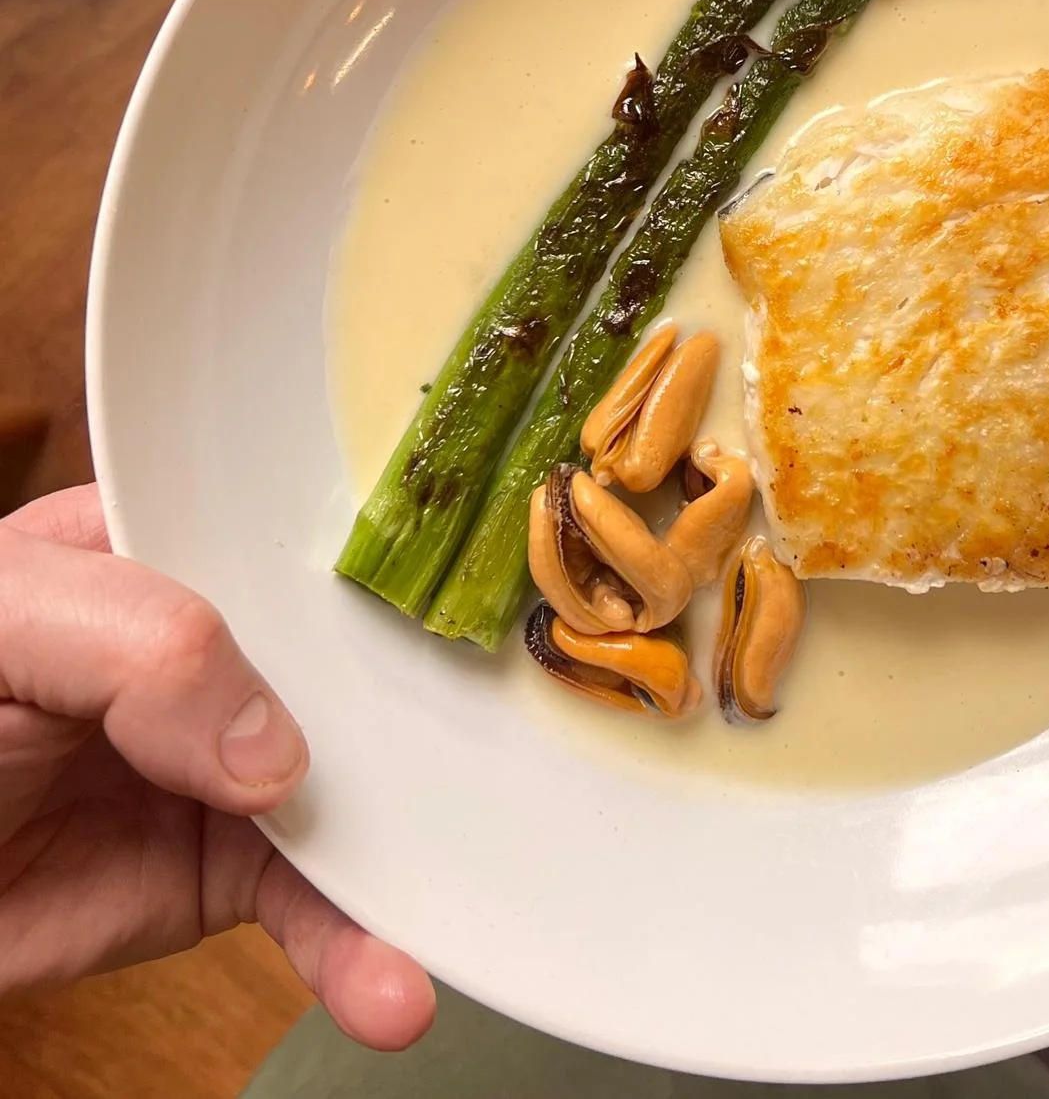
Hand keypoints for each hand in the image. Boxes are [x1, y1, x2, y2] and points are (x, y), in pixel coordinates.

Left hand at [0, 484, 434, 1048]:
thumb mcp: (2, 625)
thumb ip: (140, 644)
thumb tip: (274, 752)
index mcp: (172, 551)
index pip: (307, 544)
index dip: (396, 568)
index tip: (481, 606)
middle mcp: (221, 652)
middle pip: (362, 669)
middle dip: (440, 722)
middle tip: (516, 773)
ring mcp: (230, 761)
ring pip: (357, 796)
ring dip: (411, 864)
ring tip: (438, 934)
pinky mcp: (223, 865)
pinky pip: (314, 902)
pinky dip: (357, 945)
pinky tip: (387, 985)